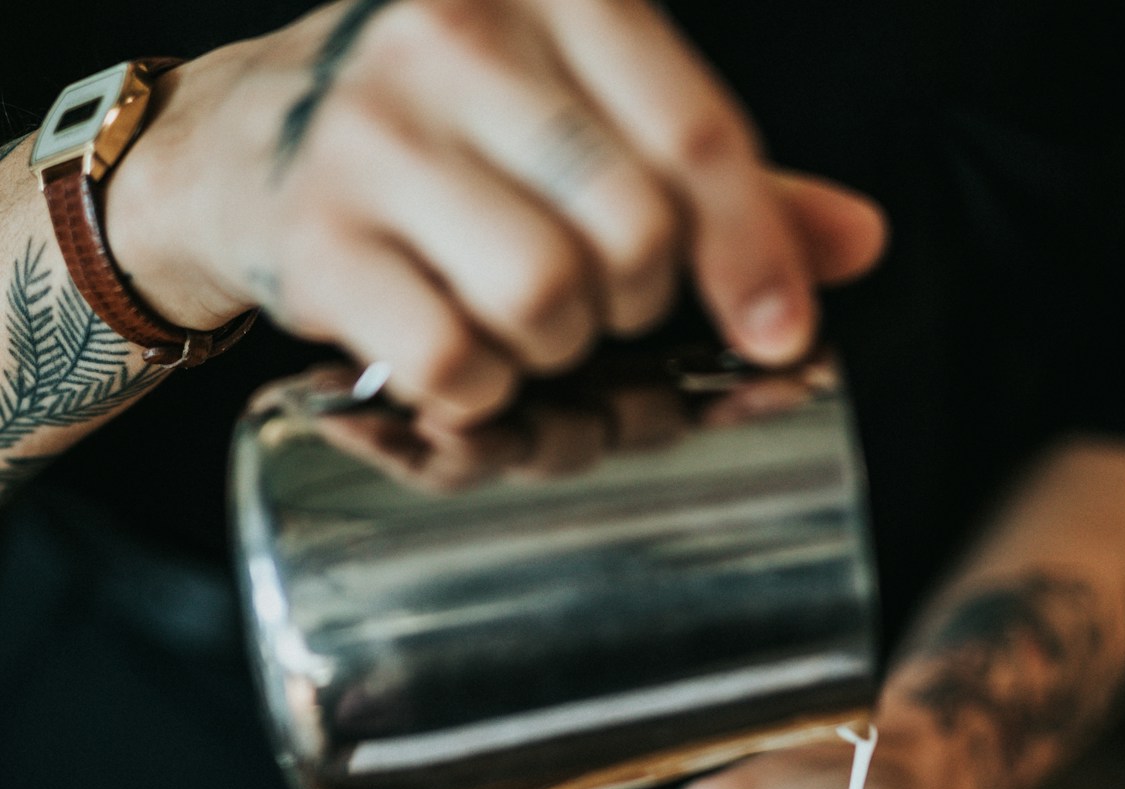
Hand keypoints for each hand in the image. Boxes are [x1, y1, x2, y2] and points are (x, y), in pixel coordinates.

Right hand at [106, 0, 887, 425]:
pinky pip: (453, 359)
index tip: (781, 333)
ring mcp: (378, 135)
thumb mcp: (581, 111)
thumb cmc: (447, 127)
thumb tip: (856, 243)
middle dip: (636, 305)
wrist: (244, 141)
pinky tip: (462, 359)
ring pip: (546, 299)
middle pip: (631, 233)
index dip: (755, 253)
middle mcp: (461, 35)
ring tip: (523, 327)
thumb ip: (711, 173)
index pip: (695, 134)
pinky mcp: (321, 237)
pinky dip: (479, 393)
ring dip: (557, 352)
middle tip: (600, 306)